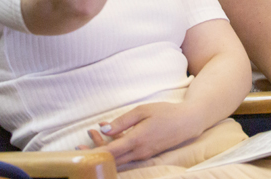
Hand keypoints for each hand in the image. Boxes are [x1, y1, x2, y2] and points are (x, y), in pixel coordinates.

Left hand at [78, 101, 194, 164]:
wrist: (188, 122)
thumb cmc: (166, 112)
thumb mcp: (143, 110)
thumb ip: (122, 121)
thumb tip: (103, 129)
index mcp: (137, 139)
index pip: (109, 151)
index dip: (93, 149)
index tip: (82, 142)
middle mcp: (138, 151)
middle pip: (110, 159)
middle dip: (94, 152)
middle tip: (81, 141)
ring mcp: (143, 155)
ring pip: (118, 159)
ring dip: (104, 150)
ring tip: (93, 135)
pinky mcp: (146, 154)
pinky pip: (126, 156)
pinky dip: (115, 149)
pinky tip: (111, 137)